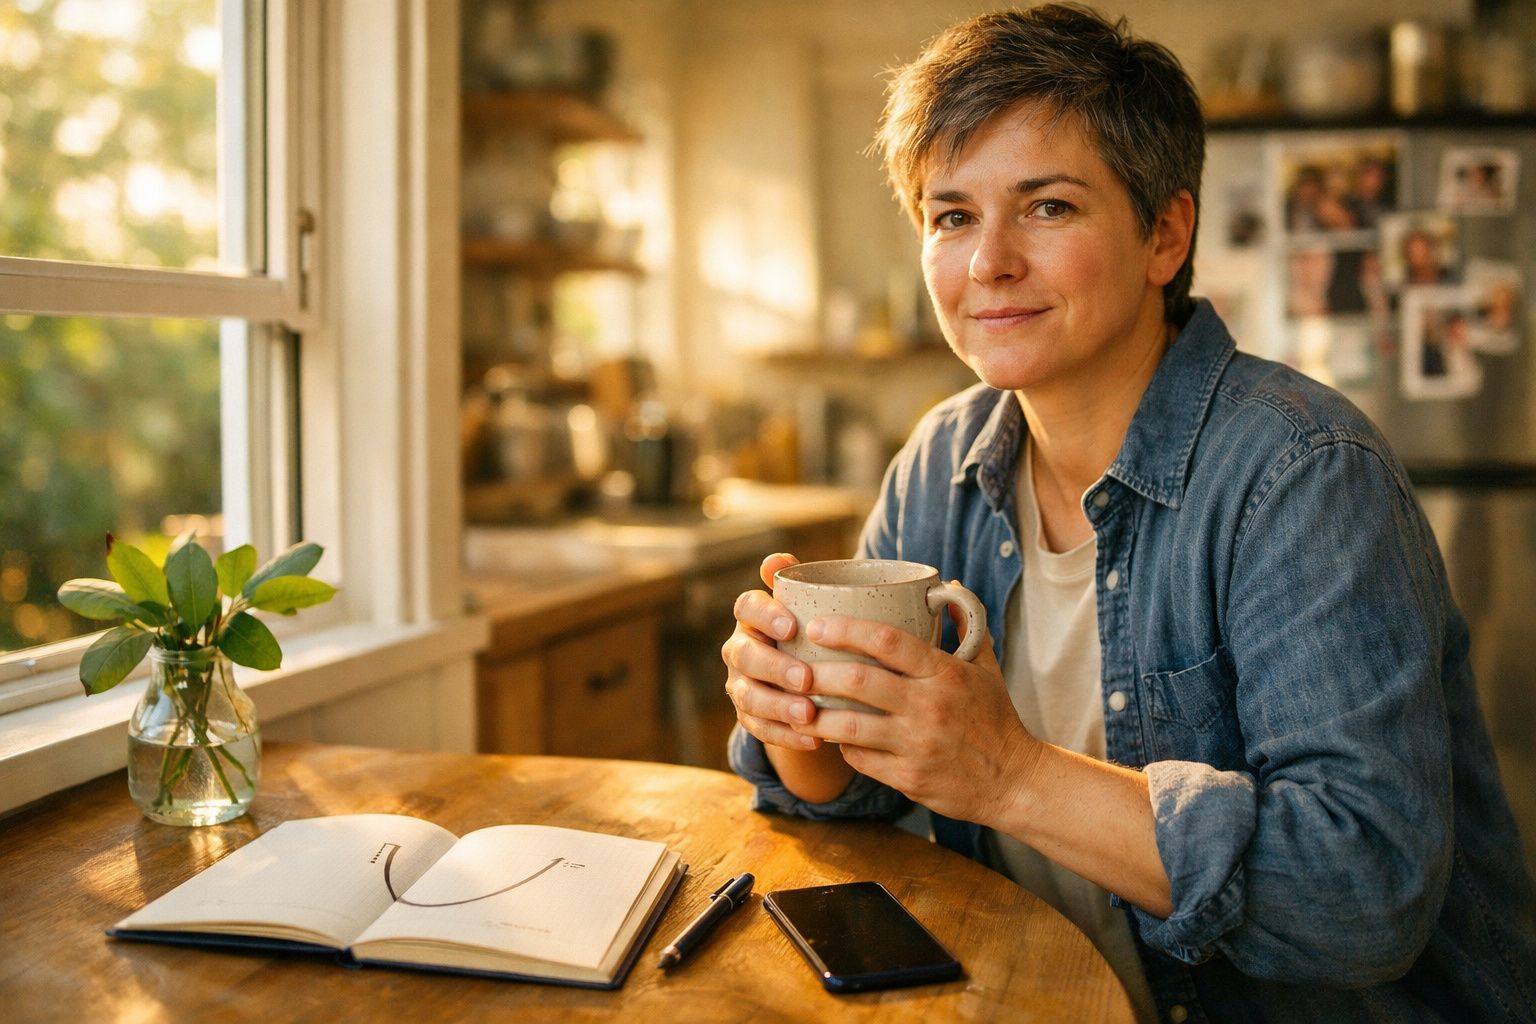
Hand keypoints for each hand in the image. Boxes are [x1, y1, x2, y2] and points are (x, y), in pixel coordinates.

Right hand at [721, 553, 822, 752]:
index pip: (747, 607)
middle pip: (744, 656)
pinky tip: (813, 739)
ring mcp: (741, 685)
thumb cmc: (816, 632)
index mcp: (753, 616)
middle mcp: (740, 648)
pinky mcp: (750, 717)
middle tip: (805, 678)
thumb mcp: (814, 606)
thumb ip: (801, 582)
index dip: (765, 616)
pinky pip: (760, 730)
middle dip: (774, 668)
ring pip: (748, 697)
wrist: (814, 676)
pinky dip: (786, 736)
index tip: (792, 626)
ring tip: (808, 714)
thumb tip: (778, 559)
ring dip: (778, 707)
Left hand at [788, 609, 1042, 827]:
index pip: (889, 641)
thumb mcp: (986, 668)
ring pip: (850, 725)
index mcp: (946, 673)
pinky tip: (829, 735)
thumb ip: (965, 624)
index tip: (817, 625)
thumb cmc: (995, 718)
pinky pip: (859, 758)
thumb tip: (945, 585)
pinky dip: (840, 745)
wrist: (1014, 781)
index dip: (847, 629)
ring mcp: (917, 745)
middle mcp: (930, 707)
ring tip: (796, 703)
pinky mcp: (909, 778)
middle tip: (793, 665)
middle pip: (859, 681)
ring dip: (817, 714)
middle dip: (818, 671)